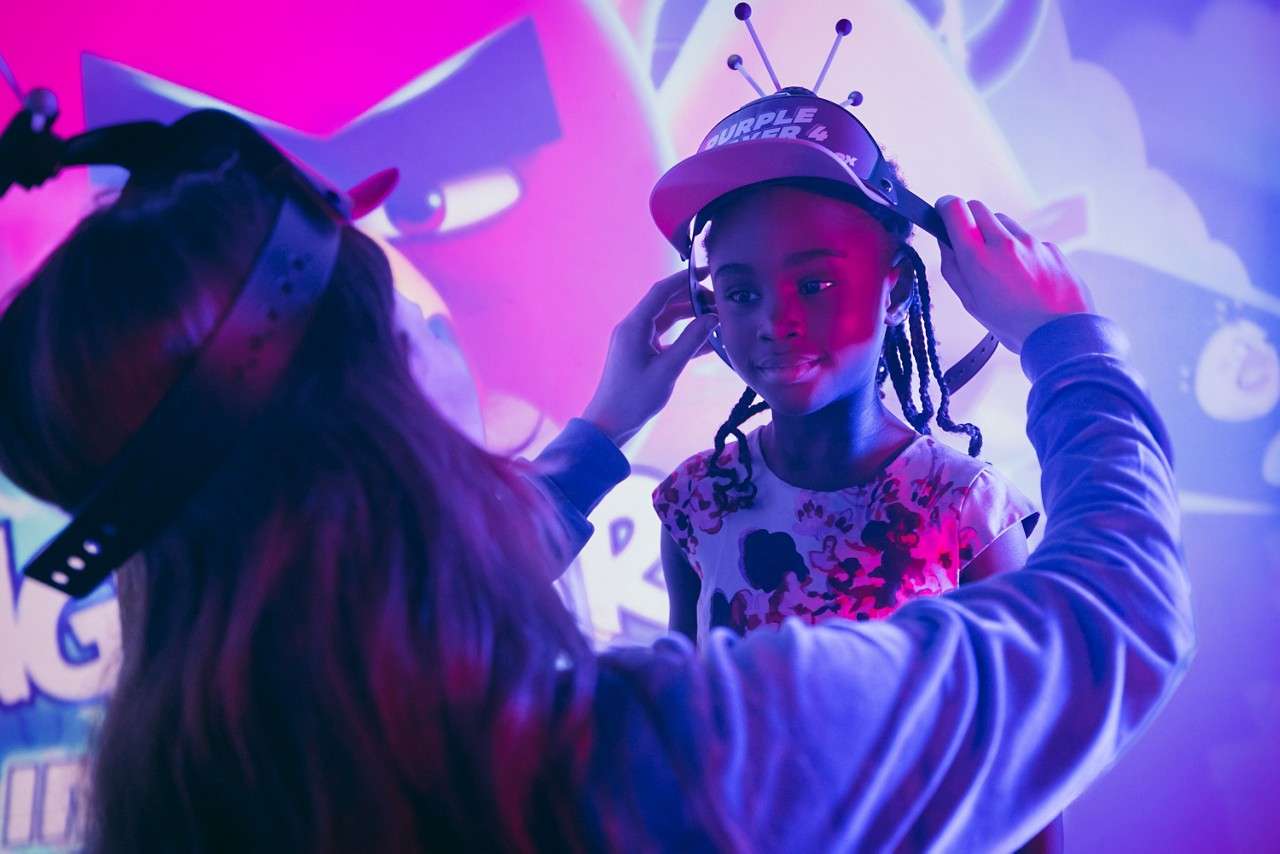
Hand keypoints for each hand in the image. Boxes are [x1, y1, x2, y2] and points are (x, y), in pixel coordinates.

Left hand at [581, 269, 718, 446]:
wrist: (610, 424)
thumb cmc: (635, 398)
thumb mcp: (668, 369)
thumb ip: (691, 341)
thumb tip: (713, 318)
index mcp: (634, 325)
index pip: (661, 291)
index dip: (684, 279)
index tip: (707, 271)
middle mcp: (634, 328)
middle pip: (666, 303)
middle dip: (692, 299)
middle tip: (720, 301)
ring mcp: (636, 340)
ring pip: (667, 319)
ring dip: (690, 317)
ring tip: (717, 318)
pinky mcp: (641, 353)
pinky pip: (666, 337)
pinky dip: (684, 336)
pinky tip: (708, 340)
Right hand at [935, 196, 1094, 353]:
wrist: (1062, 334)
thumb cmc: (1015, 326)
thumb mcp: (970, 303)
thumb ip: (952, 268)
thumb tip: (946, 243)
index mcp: (978, 258)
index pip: (956, 209)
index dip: (945, 207)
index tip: (943, 211)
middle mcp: (1005, 243)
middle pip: (978, 208)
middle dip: (968, 219)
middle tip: (968, 241)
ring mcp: (1031, 242)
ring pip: (1003, 221)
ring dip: (995, 233)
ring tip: (1000, 265)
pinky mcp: (1050, 246)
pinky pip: (1027, 238)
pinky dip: (1019, 248)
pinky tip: (1024, 275)